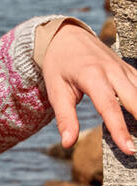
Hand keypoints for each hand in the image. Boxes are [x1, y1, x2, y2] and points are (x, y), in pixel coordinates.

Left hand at [42, 23, 136, 155]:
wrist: (66, 36)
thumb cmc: (59, 66)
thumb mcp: (55, 90)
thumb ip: (65, 117)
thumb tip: (68, 143)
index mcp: (92, 75)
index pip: (109, 107)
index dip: (120, 129)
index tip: (129, 149)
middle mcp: (112, 70)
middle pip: (134, 99)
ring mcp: (123, 68)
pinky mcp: (129, 69)